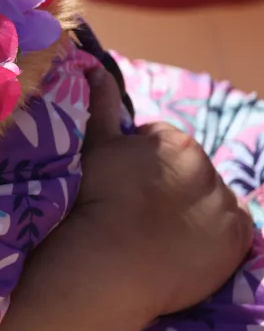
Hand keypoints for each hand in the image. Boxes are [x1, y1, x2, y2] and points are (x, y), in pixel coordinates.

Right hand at [72, 67, 253, 316]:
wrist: (108, 263)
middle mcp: (210, 169)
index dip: (138, 163)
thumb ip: (102, 104)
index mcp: (175, 143)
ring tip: (158, 234)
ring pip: (209, 203)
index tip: (122, 184)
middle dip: (169, 186)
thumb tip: (96, 68)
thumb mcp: (94, 146)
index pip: (161, 145)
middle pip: (189, 175)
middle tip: (138, 211)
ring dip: (191, 212)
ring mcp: (226, 207)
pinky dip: (211, 241)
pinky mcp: (237, 242)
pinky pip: (229, 235)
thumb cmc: (95, 200)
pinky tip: (180, 250)